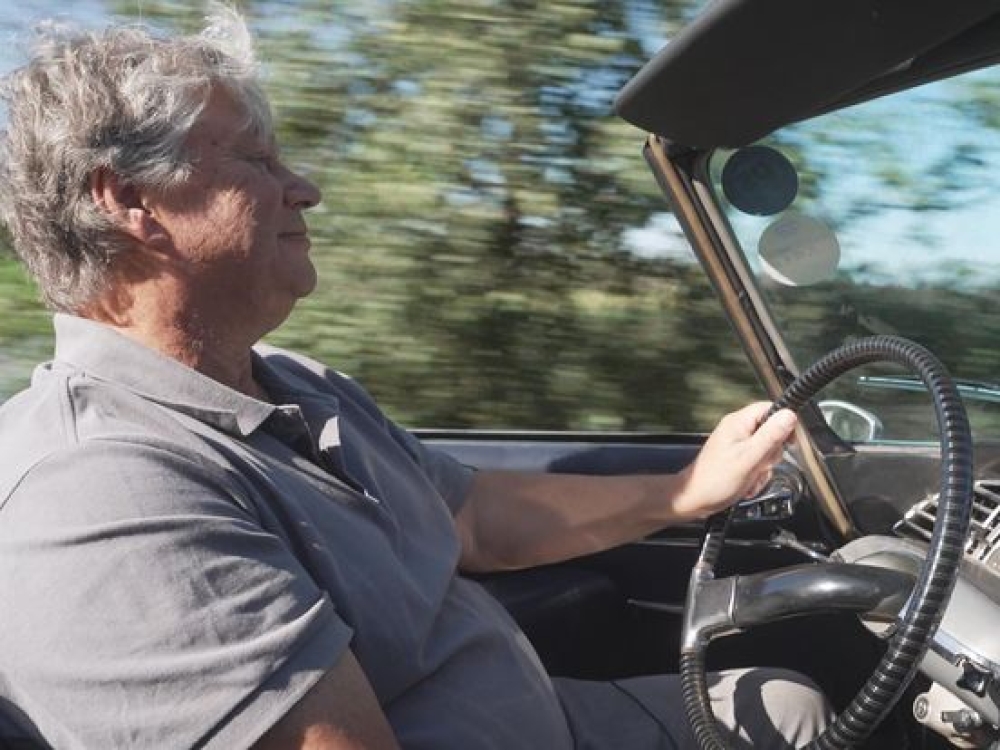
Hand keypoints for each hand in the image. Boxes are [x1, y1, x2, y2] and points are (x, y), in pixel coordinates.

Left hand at [671, 402, 796, 520]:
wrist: (696, 499)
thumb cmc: (715, 480)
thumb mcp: (749, 457)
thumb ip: (771, 435)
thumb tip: (790, 415)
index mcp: (738, 422)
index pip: (770, 409)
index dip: (784, 423)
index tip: (789, 441)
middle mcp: (738, 430)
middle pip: (772, 432)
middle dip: (772, 452)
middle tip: (760, 463)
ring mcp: (738, 445)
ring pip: (767, 451)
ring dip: (764, 468)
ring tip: (751, 475)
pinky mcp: (739, 459)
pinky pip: (759, 464)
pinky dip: (757, 475)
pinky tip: (748, 483)